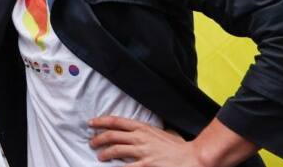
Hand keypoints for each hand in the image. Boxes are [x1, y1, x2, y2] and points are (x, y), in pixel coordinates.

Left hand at [89, 116, 204, 166]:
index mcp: (143, 128)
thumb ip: (147, 133)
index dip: (101, 121)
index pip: (117, 121)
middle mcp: (140, 137)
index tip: (91, 123)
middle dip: (98, 138)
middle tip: (92, 142)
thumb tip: (137, 133)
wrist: (192, 158)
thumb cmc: (177, 147)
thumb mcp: (160, 133)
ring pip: (115, 150)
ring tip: (100, 156)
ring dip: (104, 153)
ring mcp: (142, 151)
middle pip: (112, 135)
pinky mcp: (146, 165)